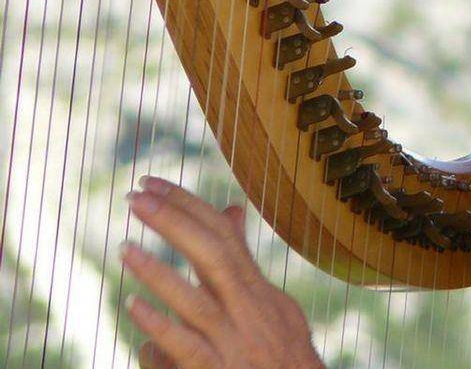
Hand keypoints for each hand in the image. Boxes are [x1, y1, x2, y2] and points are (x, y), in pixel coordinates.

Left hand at [122, 176, 323, 368]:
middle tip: (136, 197)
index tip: (154, 184)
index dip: (188, 205)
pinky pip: (187, 348)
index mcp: (255, 289)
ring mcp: (233, 341)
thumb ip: (244, 257)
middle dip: (174, 222)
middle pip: (212, 256)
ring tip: (125, 247)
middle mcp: (246, 309)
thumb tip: (231, 209)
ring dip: (159, 273)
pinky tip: (134, 305)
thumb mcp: (271, 299)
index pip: (222, 235)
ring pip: (197, 302)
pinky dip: (161, 326)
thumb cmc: (281, 349)